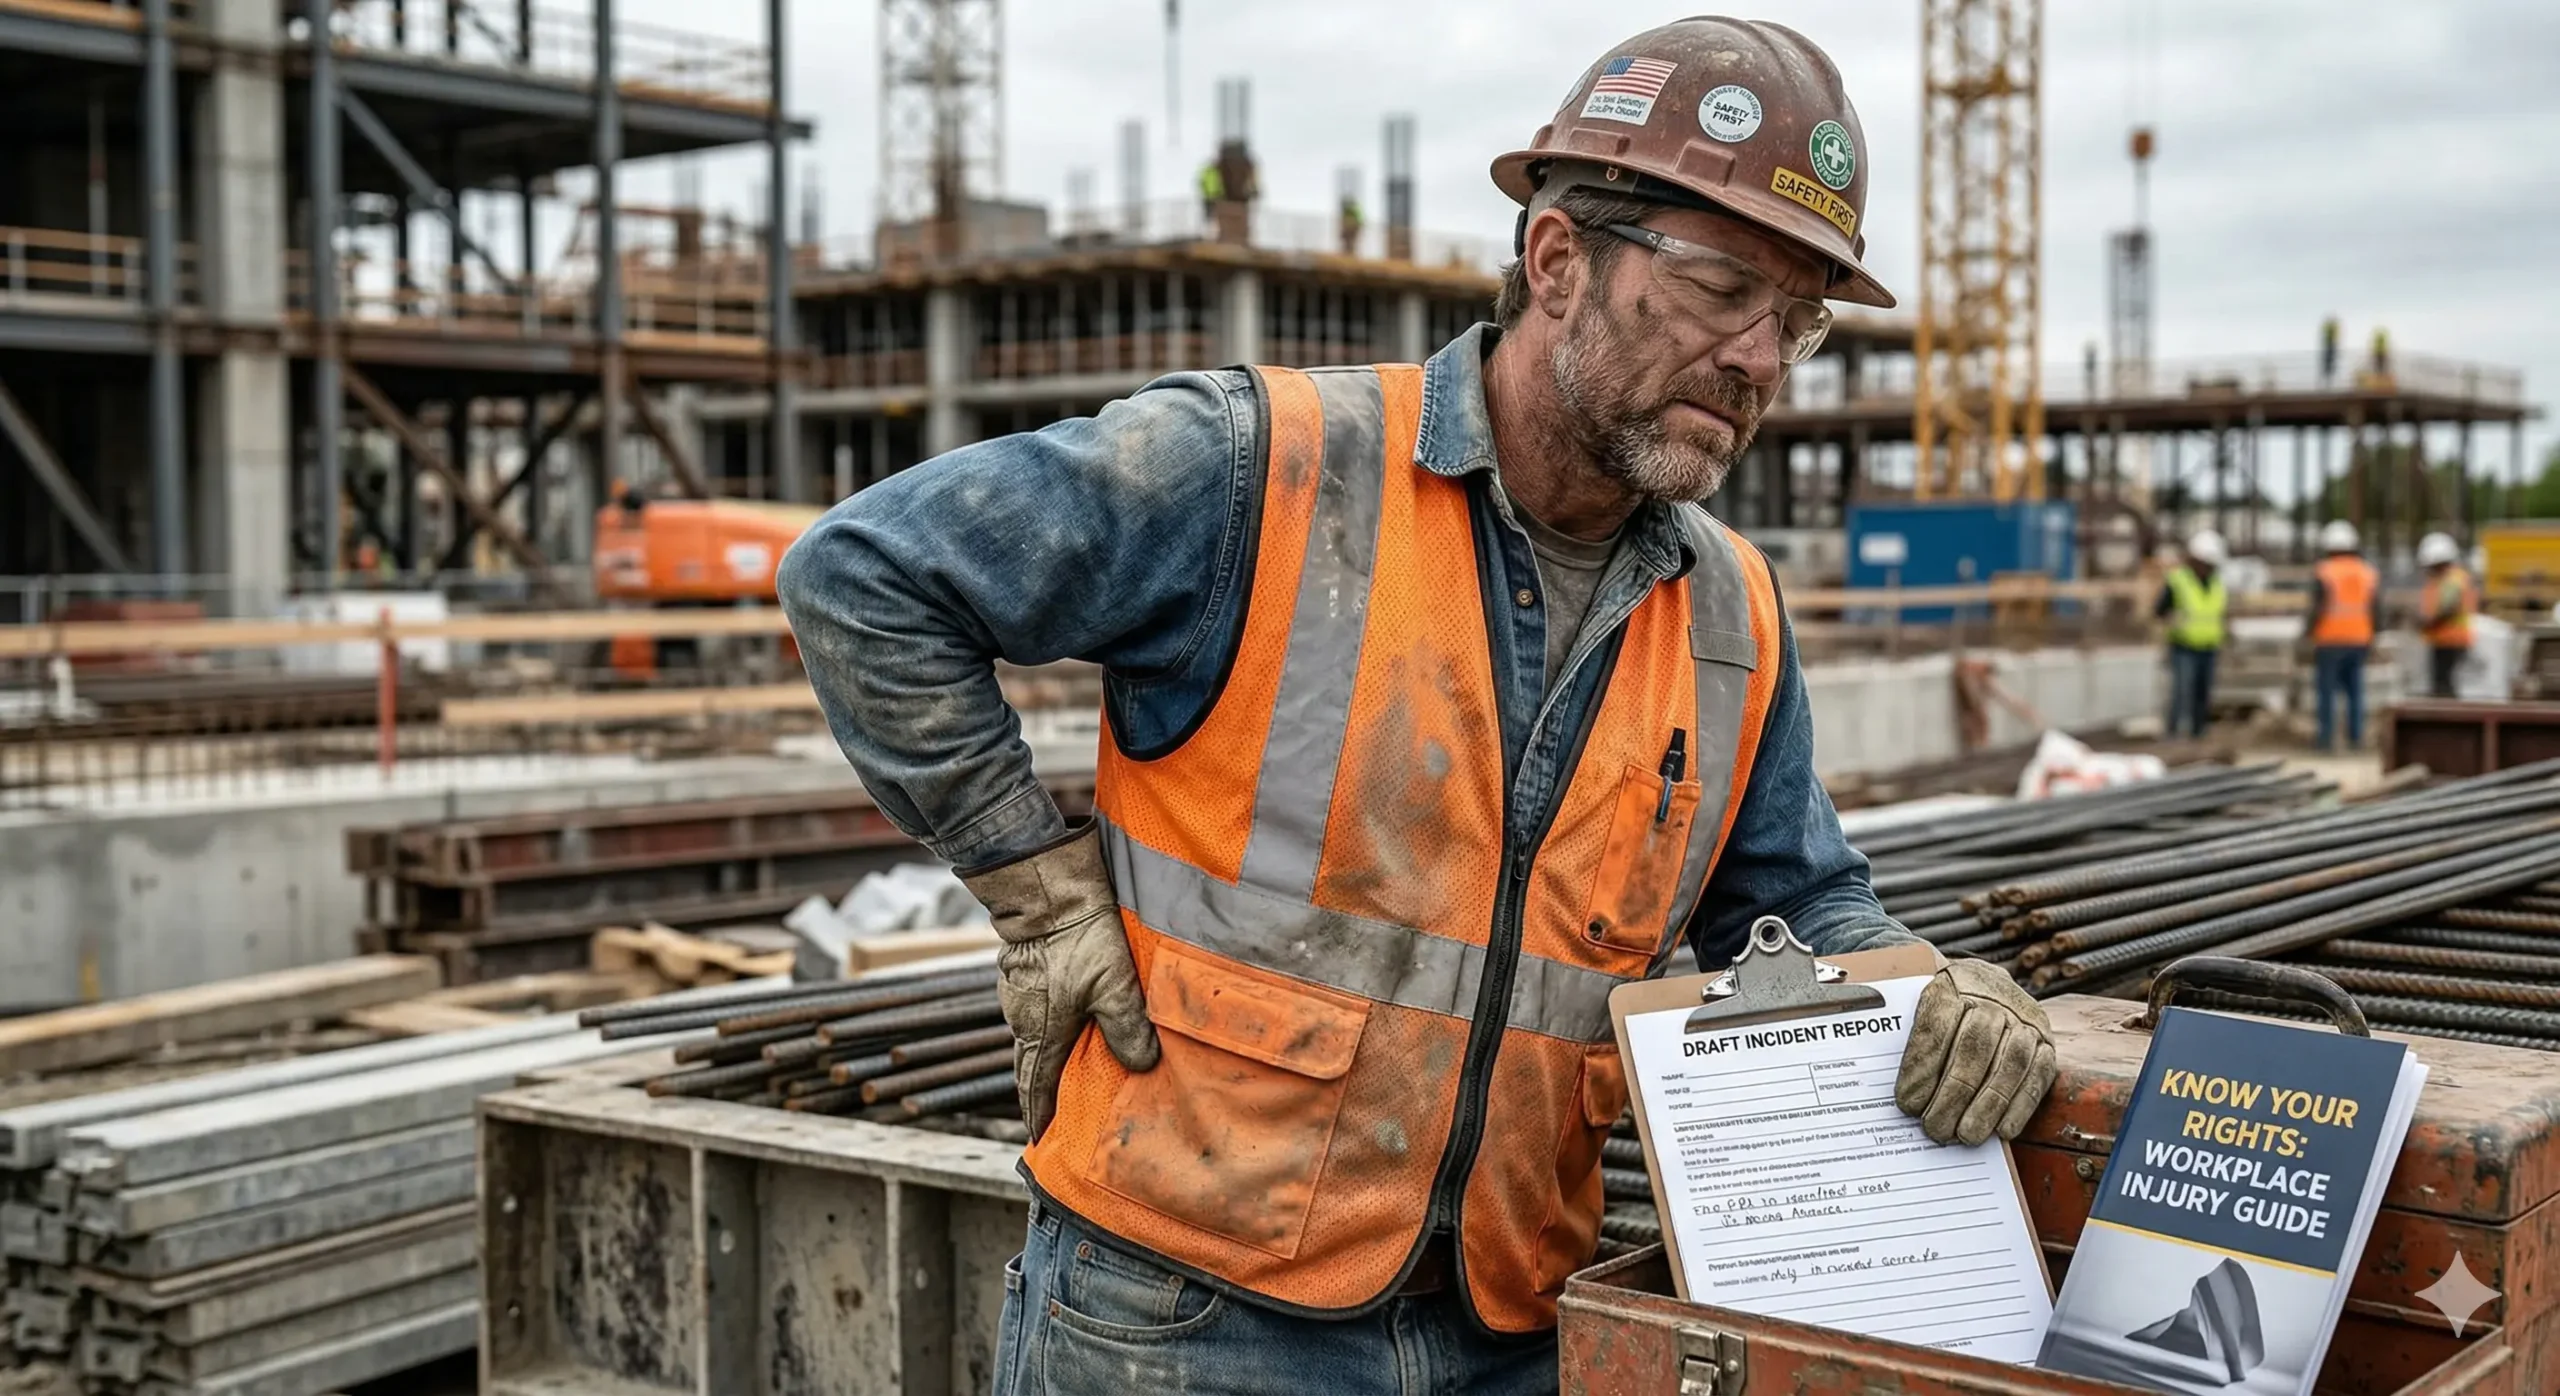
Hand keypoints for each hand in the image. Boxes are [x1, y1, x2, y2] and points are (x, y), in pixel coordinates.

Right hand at [958, 823, 1159, 1140]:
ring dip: (1052, 1052)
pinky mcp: (1023, 971)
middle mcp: (1022, 1018)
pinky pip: (1037, 1009)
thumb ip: (1128, 1029)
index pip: (1034, 1087)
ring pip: (1036, 1034)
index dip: (1039, 1115)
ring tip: (1075, 1066)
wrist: (1048, 886)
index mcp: (1039, 1033)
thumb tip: (1142, 1065)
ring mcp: (1019, 993)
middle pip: (1032, 1064)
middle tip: (1062, 1109)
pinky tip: (1074, 1017)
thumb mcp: (1114, 987)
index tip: (1041, 1139)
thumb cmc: (1079, 938)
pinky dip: (1053, 1023)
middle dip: (1045, 1089)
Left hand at [1895, 959, 2056, 1146]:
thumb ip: (1913, 1042)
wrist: (1986, 985)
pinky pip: (2037, 1076)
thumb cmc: (1944, 1010)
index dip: (1922, 1070)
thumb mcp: (1921, 1006)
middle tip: (1935, 1129)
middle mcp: (1994, 998)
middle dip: (1953, 1095)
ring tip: (1965, 1136)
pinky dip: (2020, 1107)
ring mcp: (2025, 1020)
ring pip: (2009, 1064)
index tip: (1907, 1104)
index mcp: (1954, 984)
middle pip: (1973, 1048)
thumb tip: (1904, 1097)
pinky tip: (2002, 1131)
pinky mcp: (2046, 1043)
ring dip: (1987, 1106)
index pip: (1936, 1028)